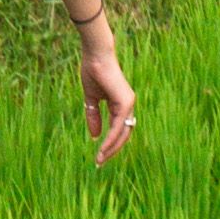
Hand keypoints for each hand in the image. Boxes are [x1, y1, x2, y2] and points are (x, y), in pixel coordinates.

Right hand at [81, 41, 135, 163]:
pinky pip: (119, 126)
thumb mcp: (91, 98)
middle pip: (123, 135)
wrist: (95, 56)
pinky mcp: (125, 102)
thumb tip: (95, 136)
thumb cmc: (93, 72)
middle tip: (100, 162)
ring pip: (123, 133)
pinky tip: (103, 147)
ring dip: (111, 148)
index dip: (109, 143)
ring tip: (100, 159)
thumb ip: (93, 116)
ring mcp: (128, 104)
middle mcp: (127, 106)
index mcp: (120, 104)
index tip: (99, 155)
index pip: (118, 129)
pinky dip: (111, 138)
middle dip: (112, 150)